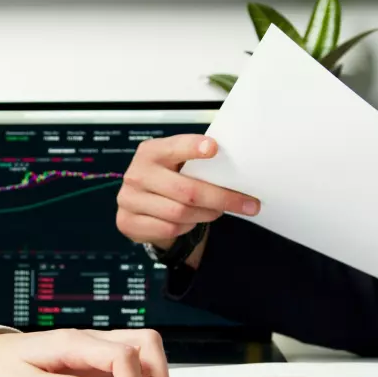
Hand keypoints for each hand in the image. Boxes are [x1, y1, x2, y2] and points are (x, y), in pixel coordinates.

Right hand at [116, 135, 258, 262]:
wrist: (140, 203)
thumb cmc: (167, 178)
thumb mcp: (177, 163)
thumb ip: (197, 163)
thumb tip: (236, 169)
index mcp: (151, 151)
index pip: (175, 147)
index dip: (193, 147)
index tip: (213, 148)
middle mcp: (137, 174)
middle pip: (187, 190)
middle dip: (222, 198)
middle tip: (249, 204)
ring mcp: (129, 199)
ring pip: (181, 213)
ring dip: (206, 214)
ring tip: (217, 210)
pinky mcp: (128, 222)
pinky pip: (169, 229)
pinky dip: (187, 226)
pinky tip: (191, 220)